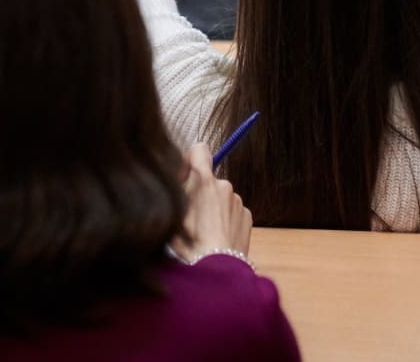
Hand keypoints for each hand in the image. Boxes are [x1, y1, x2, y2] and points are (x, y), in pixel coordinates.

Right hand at [178, 142, 252, 258]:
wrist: (218, 270)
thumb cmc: (190, 244)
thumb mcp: (173, 213)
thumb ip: (177, 188)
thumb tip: (181, 175)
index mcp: (203, 180)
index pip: (199, 149)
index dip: (191, 159)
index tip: (185, 176)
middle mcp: (224, 185)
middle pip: (208, 179)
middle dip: (200, 191)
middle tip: (191, 216)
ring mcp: (237, 200)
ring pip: (221, 197)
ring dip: (213, 207)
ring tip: (205, 232)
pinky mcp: (247, 214)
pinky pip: (232, 211)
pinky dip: (225, 219)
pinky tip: (218, 236)